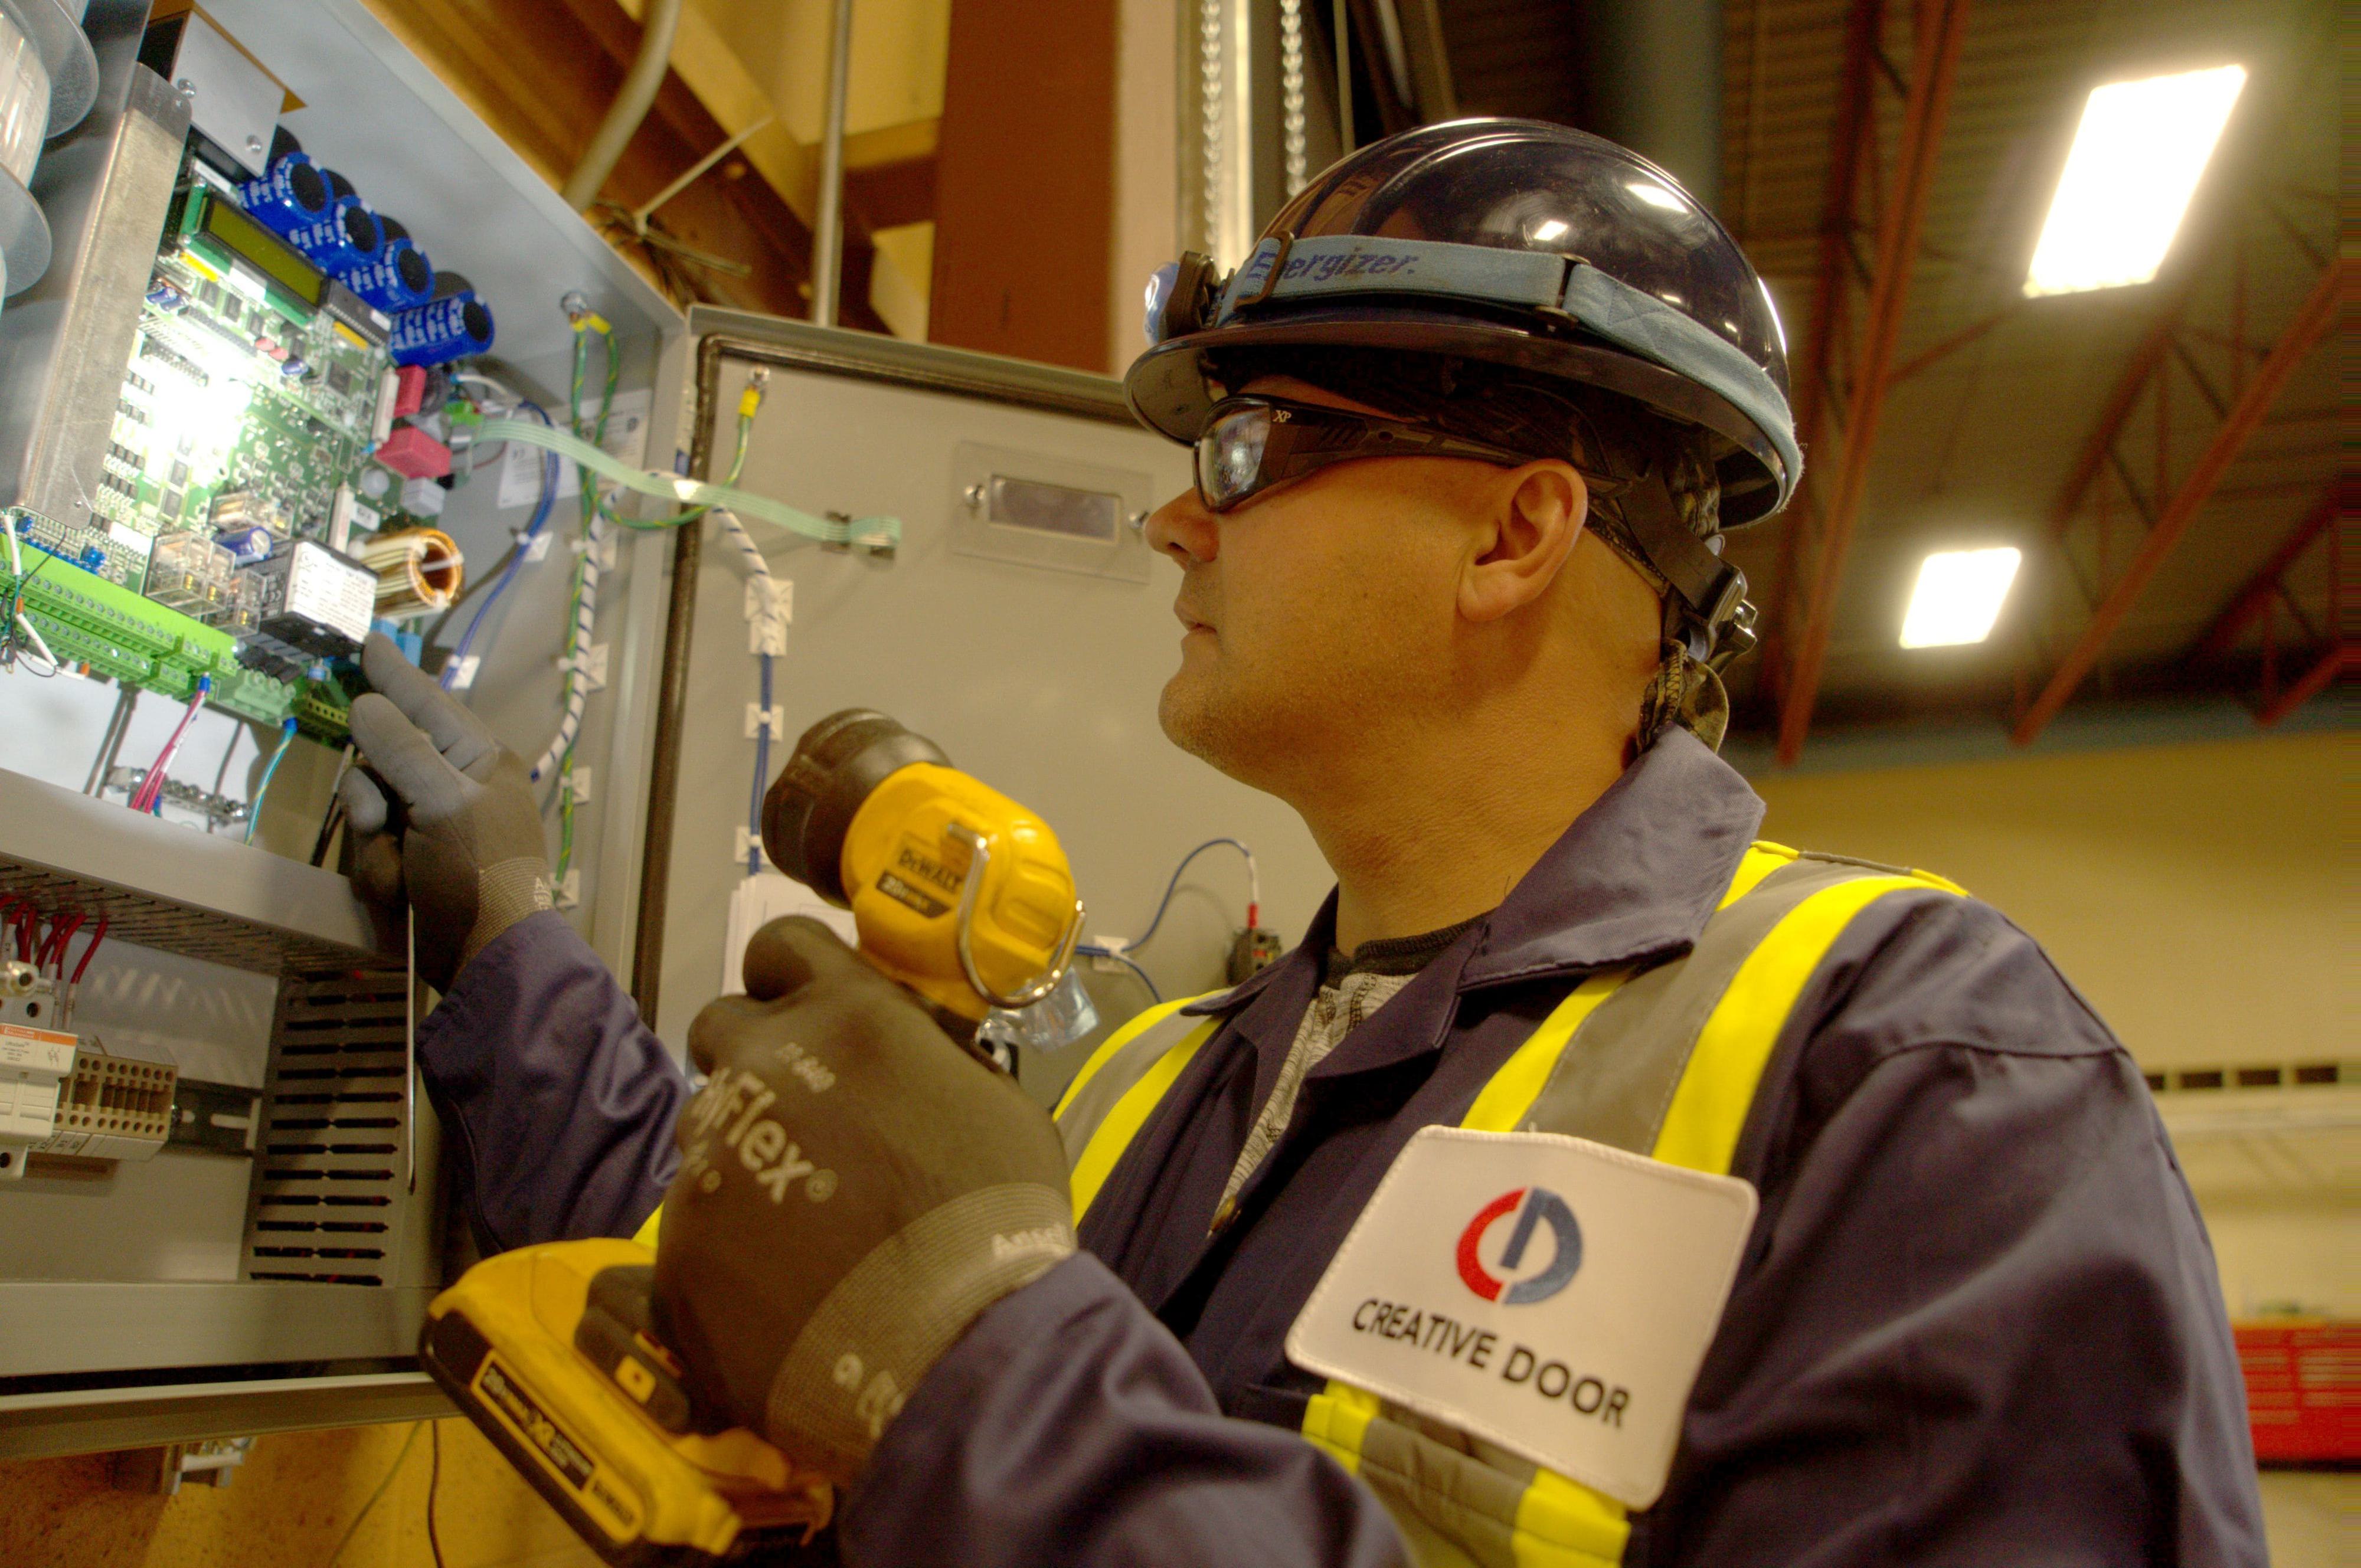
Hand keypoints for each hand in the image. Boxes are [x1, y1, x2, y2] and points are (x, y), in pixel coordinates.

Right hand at [340, 633, 551, 989]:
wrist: (486, 958)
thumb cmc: (480, 873)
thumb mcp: (442, 803)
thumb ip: (402, 749)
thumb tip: (368, 703)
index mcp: (480, 759)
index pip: (428, 702)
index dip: (394, 675)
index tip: (368, 643)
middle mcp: (455, 783)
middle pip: (382, 755)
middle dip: (372, 793)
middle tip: (379, 823)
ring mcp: (429, 824)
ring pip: (366, 803)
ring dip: (374, 841)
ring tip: (399, 869)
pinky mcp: (409, 861)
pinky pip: (370, 848)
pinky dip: (377, 870)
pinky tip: (397, 892)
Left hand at [655, 918, 1074, 1484]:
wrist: (955, 1346)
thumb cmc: (998, 1219)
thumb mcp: (991, 1101)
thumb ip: (926, 1057)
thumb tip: (904, 1056)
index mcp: (847, 1016)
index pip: (778, 946)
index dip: (788, 978)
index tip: (809, 1015)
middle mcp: (761, 1065)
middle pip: (719, 1028)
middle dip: (752, 1062)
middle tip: (805, 1123)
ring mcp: (709, 1154)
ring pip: (704, 1128)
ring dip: (743, 1154)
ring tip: (804, 1223)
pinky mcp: (679, 1244)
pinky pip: (692, 1226)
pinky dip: (730, 1248)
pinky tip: (788, 1289)